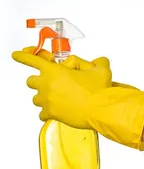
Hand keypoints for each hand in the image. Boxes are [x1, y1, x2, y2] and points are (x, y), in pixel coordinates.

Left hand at [12, 46, 143, 150]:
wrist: (101, 110)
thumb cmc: (99, 91)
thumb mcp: (101, 70)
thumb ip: (99, 62)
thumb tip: (100, 61)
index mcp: (55, 71)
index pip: (33, 60)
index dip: (23, 56)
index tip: (16, 55)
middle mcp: (47, 85)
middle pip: (31, 81)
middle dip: (39, 81)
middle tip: (52, 84)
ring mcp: (47, 100)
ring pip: (36, 98)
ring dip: (44, 97)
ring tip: (59, 99)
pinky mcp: (51, 114)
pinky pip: (42, 114)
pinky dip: (48, 112)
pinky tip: (58, 111)